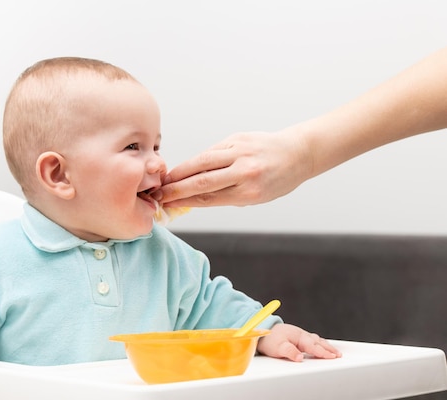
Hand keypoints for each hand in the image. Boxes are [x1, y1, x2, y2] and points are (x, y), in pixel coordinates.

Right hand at [153, 129, 311, 207]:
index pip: (209, 198)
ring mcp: (240, 151)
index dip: (185, 201)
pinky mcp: (238, 137)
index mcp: (250, 191)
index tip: (168, 204)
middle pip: (202, 180)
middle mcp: (245, 170)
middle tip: (159, 193)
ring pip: (202, 161)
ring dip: (180, 170)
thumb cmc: (277, 180)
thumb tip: (193, 197)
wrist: (297, 153)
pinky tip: (186, 167)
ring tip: (165, 178)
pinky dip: (198, 159)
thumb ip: (225, 196)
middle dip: (176, 188)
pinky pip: (212, 150)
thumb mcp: (255, 197)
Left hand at [257, 323, 341, 361]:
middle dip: (329, 348)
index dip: (323, 352)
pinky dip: (319, 343)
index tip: (332, 356)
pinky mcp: (297, 337)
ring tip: (334, 352)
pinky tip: (321, 346)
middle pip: (318, 342)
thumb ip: (289, 352)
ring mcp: (300, 335)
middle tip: (338, 355)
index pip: (313, 346)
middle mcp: (301, 335)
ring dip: (326, 345)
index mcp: (298, 337)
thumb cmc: (269, 339)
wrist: (262, 330)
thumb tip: (300, 358)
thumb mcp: (277, 347)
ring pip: (316, 340)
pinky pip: (312, 340)